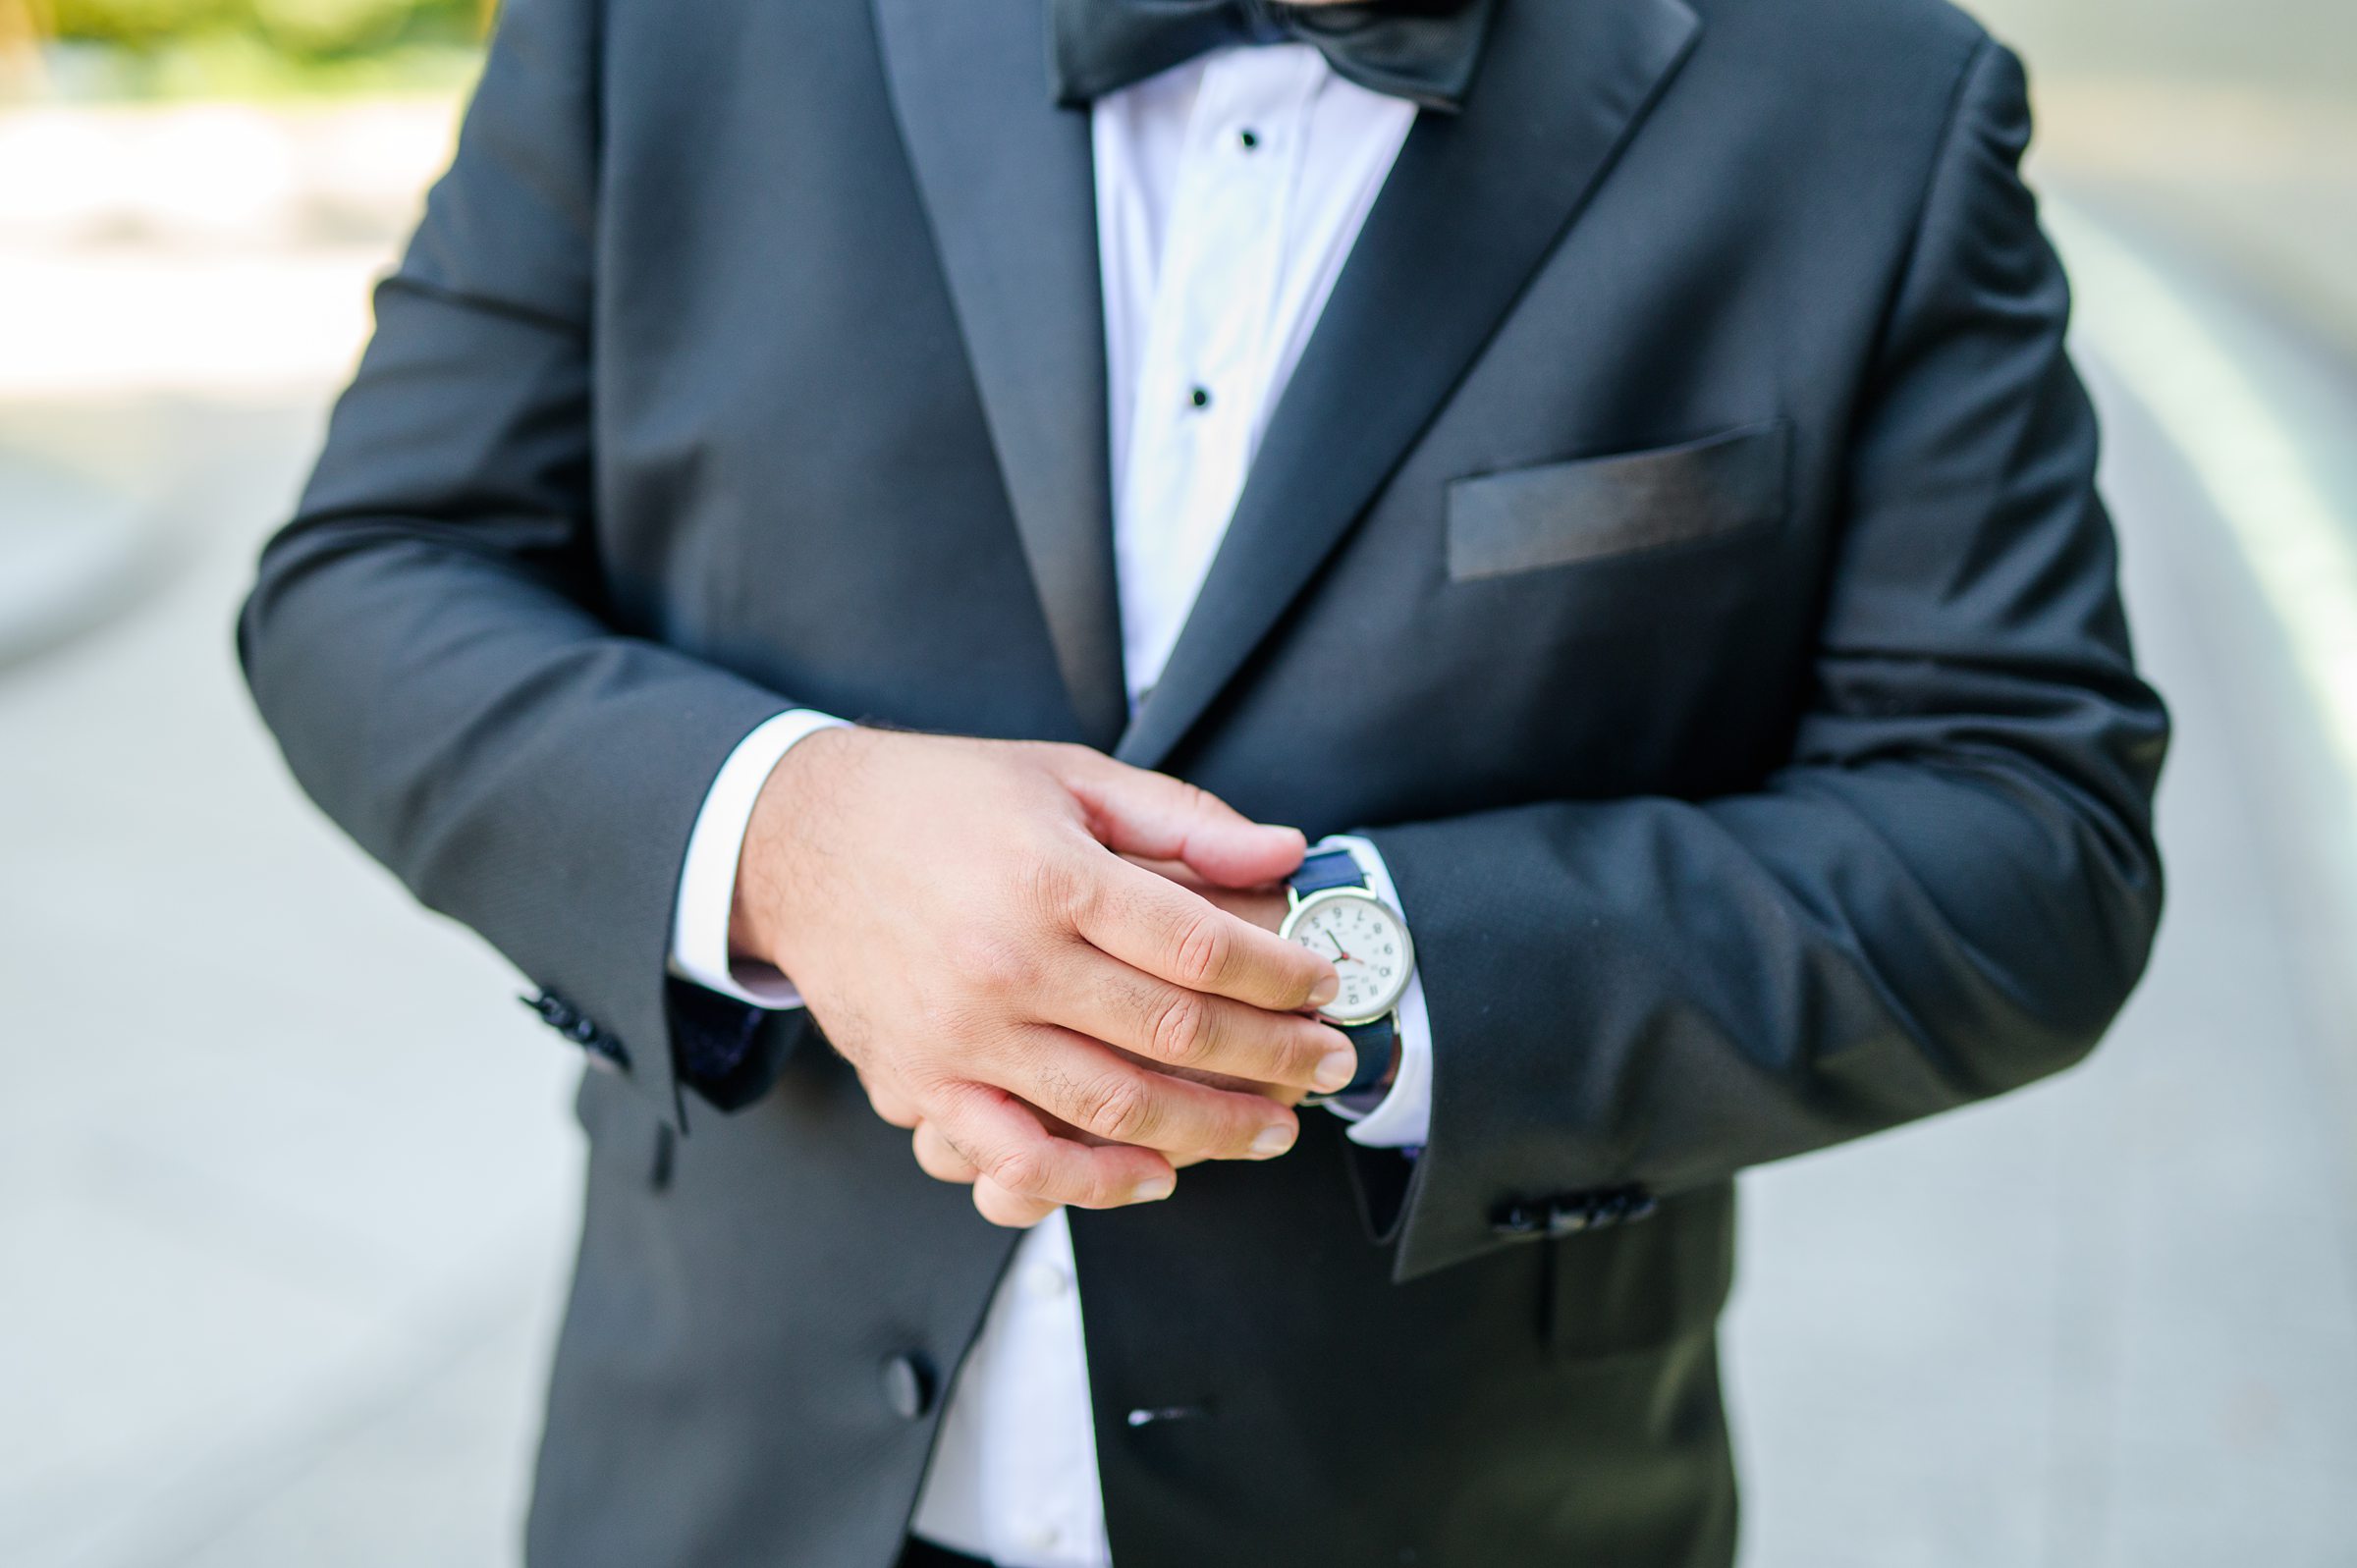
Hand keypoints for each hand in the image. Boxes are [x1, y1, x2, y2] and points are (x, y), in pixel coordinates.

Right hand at [732, 728, 1355, 1223]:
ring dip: (1212, 1129)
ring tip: (1272, 1128)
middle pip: (1174, 1034)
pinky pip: (1018, 1160)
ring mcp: (961, 1036)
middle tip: (1329, 1064)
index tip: (1324, 984)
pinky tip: (1156, 1174)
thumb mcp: (1065, 777)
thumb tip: (1283, 853)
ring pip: (1113, 1109)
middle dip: (1273, 1058)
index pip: (1200, 948)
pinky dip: (1094, 1183)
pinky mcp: (920, 1086)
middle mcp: (1007, 963)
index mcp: (1051, 877)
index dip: (1281, 975)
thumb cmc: (939, 802)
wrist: (797, 842)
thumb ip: (1179, 819)